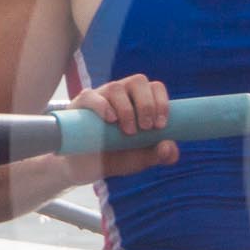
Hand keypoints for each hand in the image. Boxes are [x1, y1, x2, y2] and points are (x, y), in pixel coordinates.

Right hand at [63, 75, 179, 181]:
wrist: (86, 168)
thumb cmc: (117, 157)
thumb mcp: (142, 159)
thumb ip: (160, 155)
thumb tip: (170, 147)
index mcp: (138, 101)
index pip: (155, 87)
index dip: (162, 103)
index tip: (161, 125)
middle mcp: (121, 94)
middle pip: (138, 81)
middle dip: (147, 104)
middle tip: (146, 128)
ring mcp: (100, 97)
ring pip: (116, 87)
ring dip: (127, 110)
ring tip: (128, 132)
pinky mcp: (80, 105)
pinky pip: (91, 96)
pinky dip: (103, 106)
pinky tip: (110, 121)